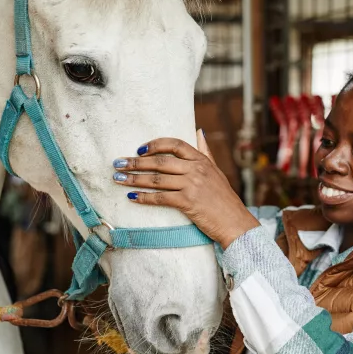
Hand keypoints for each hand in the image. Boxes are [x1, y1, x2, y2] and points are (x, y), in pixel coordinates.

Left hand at [112, 130, 260, 248]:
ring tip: (118, 179)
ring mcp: (191, 185)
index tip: (139, 149)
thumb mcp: (216, 171)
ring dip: (134, 179)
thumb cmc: (224, 198)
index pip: (174, 144)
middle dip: (135, 162)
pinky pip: (161, 198)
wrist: (235, 222)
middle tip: (118, 164)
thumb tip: (199, 131)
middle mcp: (195, 169)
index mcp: (201, 160)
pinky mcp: (188, 202)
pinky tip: (132, 197)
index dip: (154, 145)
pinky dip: (144, 197)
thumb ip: (205, 151)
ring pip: (156, 179)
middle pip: (159, 161)